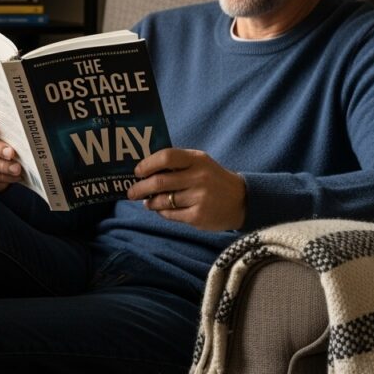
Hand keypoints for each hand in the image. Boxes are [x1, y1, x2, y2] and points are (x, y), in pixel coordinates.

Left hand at [127, 148, 245, 231]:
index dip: (147, 164)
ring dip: (150, 202)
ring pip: (162, 200)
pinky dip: (162, 212)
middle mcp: (199, 177)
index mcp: (197, 160)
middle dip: (140, 188)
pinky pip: (171, 214)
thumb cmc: (213, 179)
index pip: (166, 157)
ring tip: (147, 201)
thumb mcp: (200, 163)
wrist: (241, 200)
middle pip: (160, 181)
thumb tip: (144, 170)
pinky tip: (161, 209)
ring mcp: (200, 198)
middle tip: (131, 192)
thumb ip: (177, 163)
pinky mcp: (198, 216)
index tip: (137, 172)